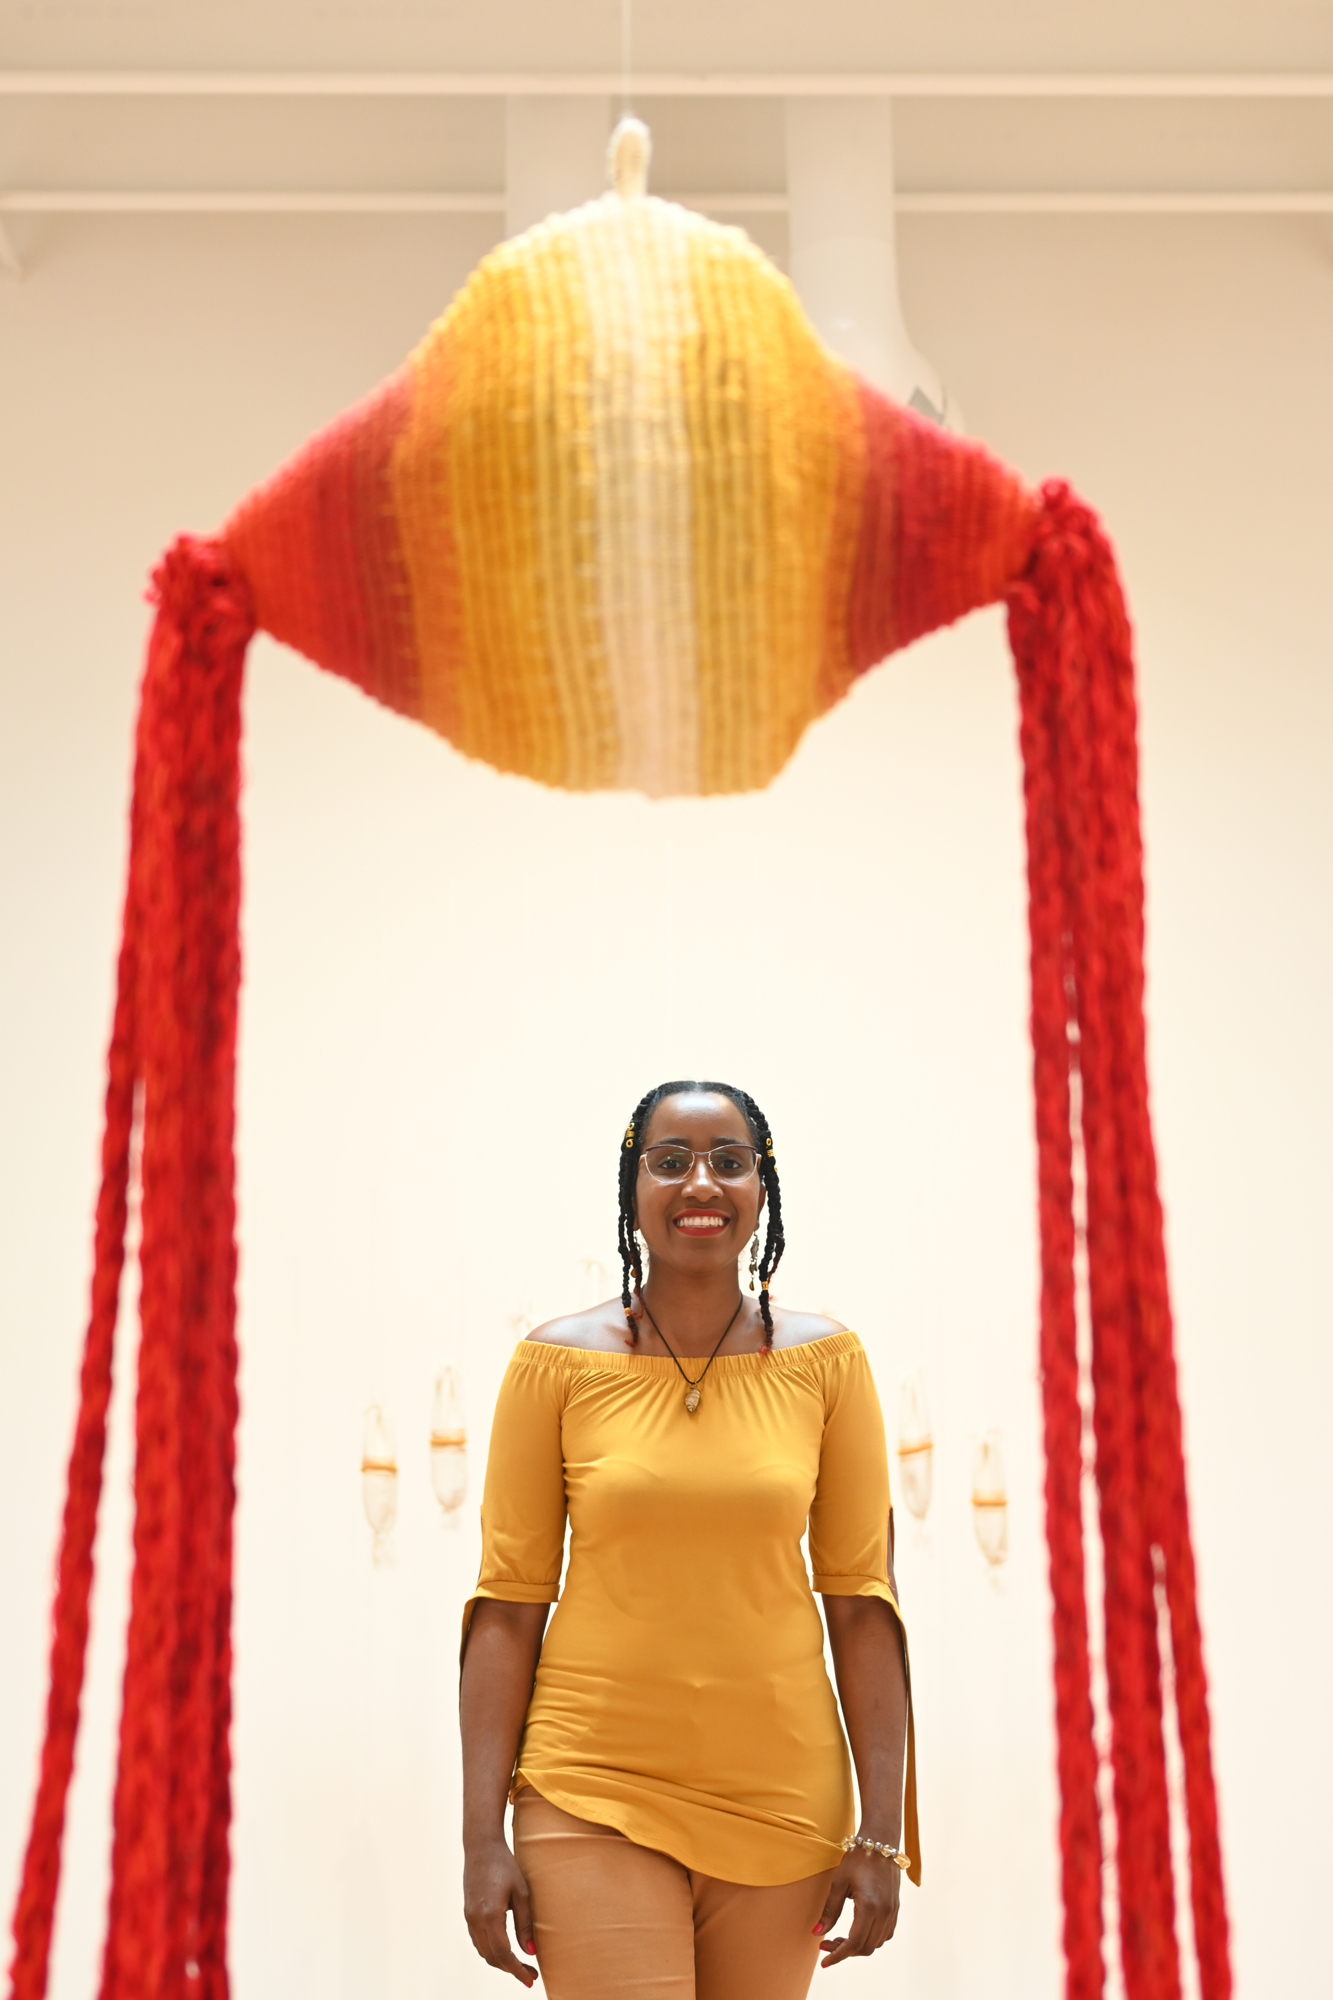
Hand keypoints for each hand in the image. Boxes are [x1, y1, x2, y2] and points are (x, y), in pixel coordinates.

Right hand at [464, 1837, 538, 1985]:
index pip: (503, 1954)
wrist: (482, 1846)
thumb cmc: (505, 1865)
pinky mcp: (468, 1913)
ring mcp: (469, 1918)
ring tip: (519, 1963)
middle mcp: (476, 1920)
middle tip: (529, 1973)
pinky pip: (478, 1941)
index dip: (517, 1971)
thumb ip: (525, 1924)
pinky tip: (504, 1948)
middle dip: (511, 1969)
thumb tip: (530, 1952)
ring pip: (484, 1951)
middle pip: (492, 1957)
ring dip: (500, 1961)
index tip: (530, 1979)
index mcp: (490, 1916)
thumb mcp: (521, 1893)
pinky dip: (491, 1950)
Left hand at [813, 1847, 901, 1967]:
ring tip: (838, 1938)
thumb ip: (830, 1911)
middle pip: (865, 1947)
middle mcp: (884, 1913)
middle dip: (845, 1951)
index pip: (854, 1943)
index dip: (838, 1955)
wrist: (881, 1841)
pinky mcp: (895, 1908)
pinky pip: (885, 1934)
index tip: (824, 1962)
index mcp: (869, 1907)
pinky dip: (871, 1938)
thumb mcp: (839, 1882)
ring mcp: (892, 1911)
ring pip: (876, 1943)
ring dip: (858, 1946)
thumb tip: (817, 1934)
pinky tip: (857, 1931)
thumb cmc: (858, 1858)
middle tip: (826, 1944)